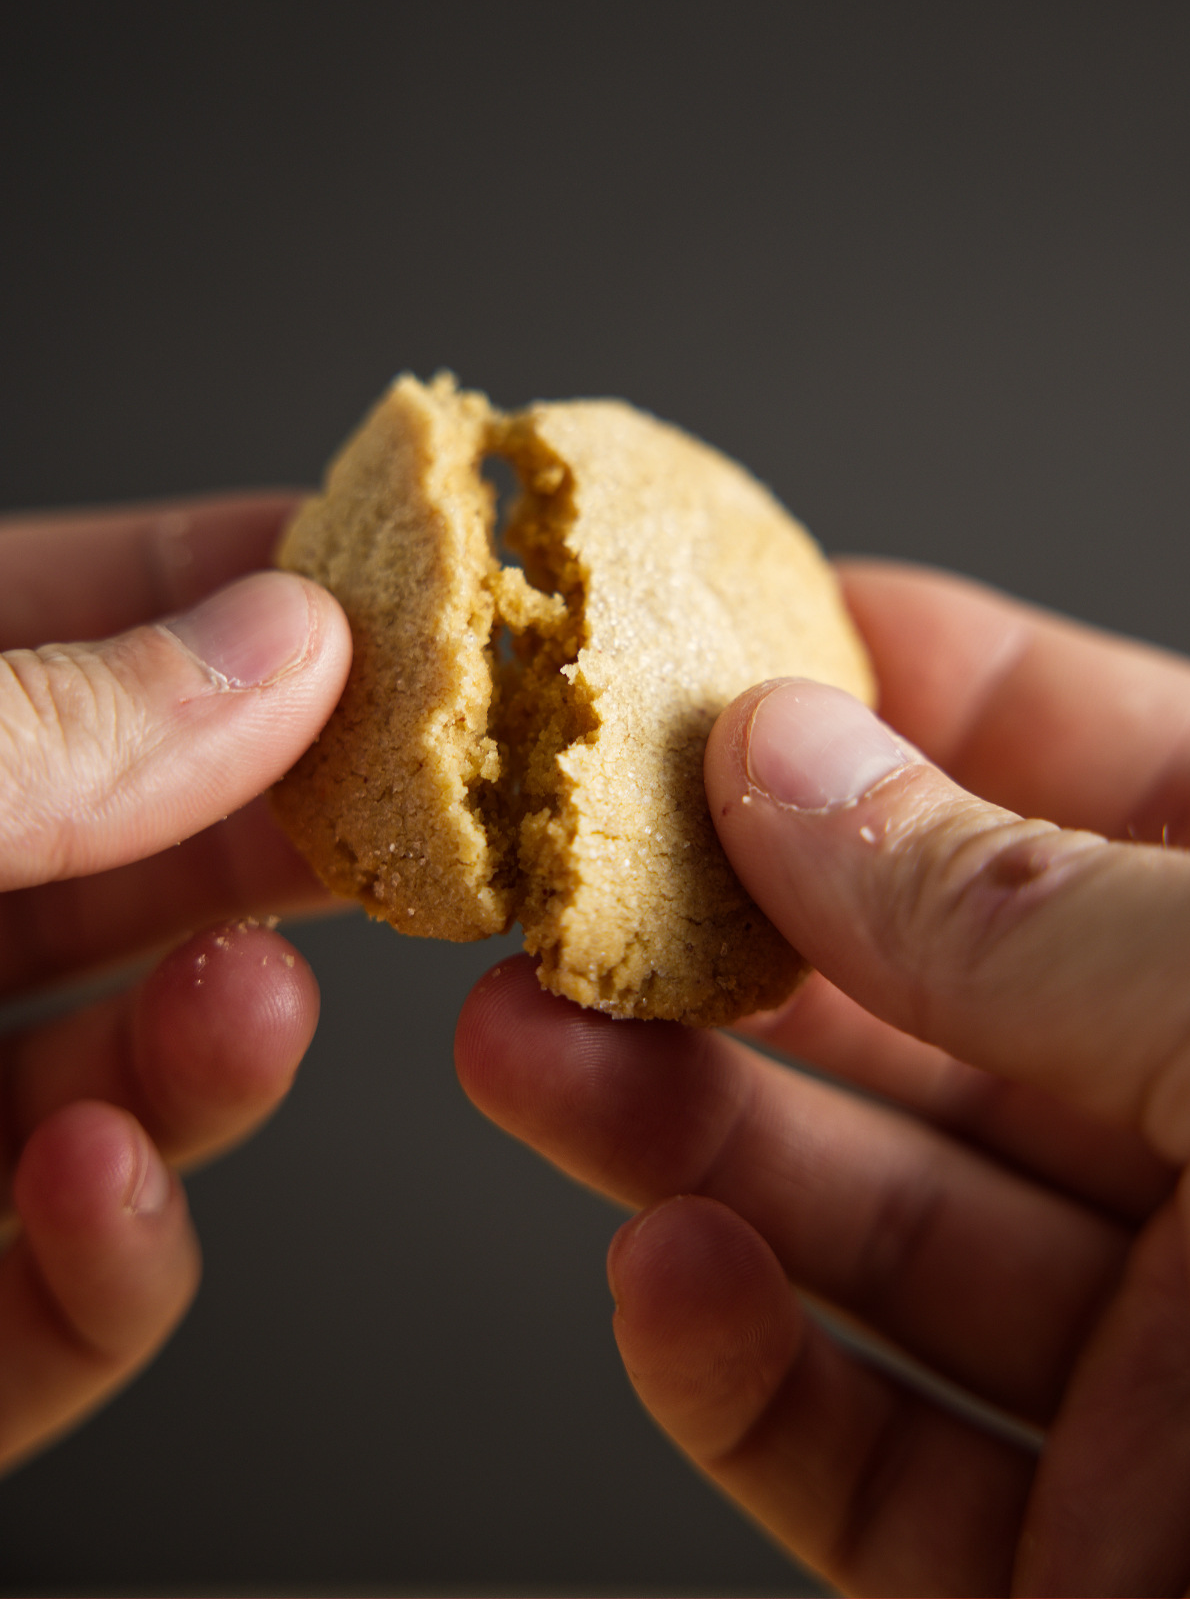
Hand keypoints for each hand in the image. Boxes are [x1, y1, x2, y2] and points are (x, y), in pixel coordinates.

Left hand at [0, 495, 349, 1469]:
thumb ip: (37, 730)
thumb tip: (284, 639)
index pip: (69, 623)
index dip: (243, 589)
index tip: (412, 579)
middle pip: (133, 857)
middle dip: (289, 836)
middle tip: (442, 811)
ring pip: (112, 1084)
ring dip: (210, 1053)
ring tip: (257, 1006)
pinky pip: (35, 1316)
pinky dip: (104, 1262)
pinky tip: (104, 1184)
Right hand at [457, 561, 1189, 1595]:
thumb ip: (1029, 900)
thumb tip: (793, 763)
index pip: (1081, 775)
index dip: (897, 698)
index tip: (712, 656)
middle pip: (926, 1010)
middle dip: (727, 938)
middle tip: (559, 882)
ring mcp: (1161, 1384)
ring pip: (865, 1222)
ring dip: (677, 1137)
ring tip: (529, 1048)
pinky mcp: (1080, 1583)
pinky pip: (866, 1460)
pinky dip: (741, 1370)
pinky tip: (669, 1278)